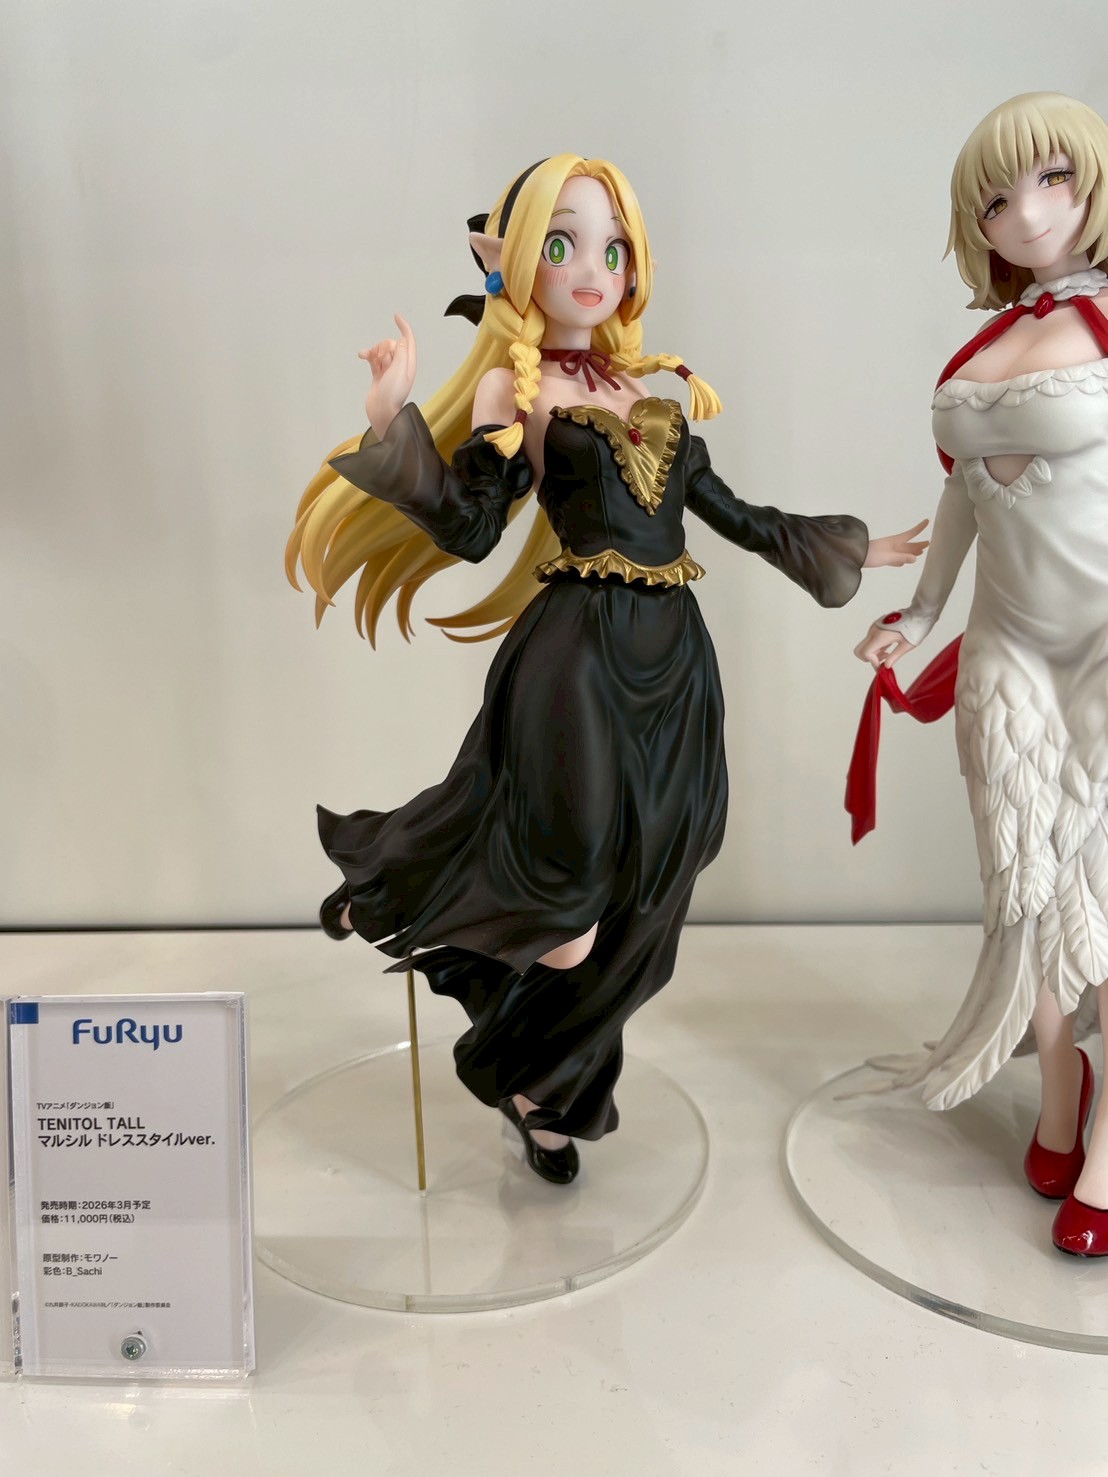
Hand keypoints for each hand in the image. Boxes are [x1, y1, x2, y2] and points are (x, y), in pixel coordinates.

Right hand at [360, 313, 417, 434]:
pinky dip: (368, 355)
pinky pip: (373, 358)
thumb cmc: (392, 394)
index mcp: (409, 363)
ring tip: (373, 363)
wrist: (381, 411)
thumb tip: (400, 340)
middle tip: (383, 361)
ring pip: (380, 350)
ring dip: (375, 352)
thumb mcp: (400, 370)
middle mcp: (400, 365)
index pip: (408, 340)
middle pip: (391, 344)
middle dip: (384, 347)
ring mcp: (389, 369)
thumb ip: (401, 352)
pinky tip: (362, 356)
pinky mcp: (378, 374)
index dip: (404, 327)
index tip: (396, 316)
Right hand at [854, 624, 915, 669]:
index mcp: (880, 636)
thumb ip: (894, 657)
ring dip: (874, 653)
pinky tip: (888, 646)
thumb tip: (886, 666)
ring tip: (888, 654)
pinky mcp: (877, 625)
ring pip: (866, 645)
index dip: (873, 662)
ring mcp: (875, 627)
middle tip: (882, 661)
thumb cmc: (915, 628)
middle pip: (860, 650)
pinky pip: (871, 639)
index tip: (882, 666)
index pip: (866, 653)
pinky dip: (876, 646)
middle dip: (869, 659)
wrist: (919, 613)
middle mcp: (874, 631)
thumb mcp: (906, 646)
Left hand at [862, 519, 928, 568]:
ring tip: (920, 553)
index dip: (919, 528)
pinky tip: (901, 564)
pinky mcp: (881, 559)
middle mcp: (892, 545)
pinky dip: (900, 561)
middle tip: (929, 543)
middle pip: (908, 545)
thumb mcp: (887, 557)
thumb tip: (915, 558)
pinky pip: (894, 559)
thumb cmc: (869, 554)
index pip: (910, 534)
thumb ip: (900, 557)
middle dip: (918, 544)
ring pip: (902, 552)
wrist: (852, 556)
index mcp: (894, 541)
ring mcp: (886, 551)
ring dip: (911, 552)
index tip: (927, 521)